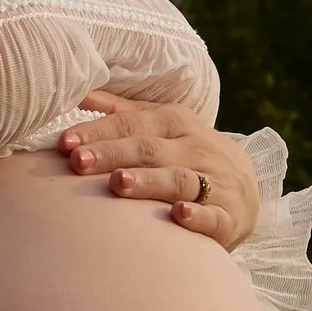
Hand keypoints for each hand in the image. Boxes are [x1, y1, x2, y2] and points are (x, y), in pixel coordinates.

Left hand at [57, 96, 260, 247]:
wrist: (245, 188)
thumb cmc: (188, 154)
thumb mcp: (162, 125)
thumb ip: (121, 111)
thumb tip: (77, 94)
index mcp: (175, 122)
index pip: (132, 124)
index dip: (97, 132)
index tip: (66, 143)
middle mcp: (195, 148)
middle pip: (149, 149)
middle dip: (112, 154)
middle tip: (79, 162)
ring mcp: (215, 181)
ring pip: (179, 179)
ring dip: (148, 181)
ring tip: (118, 184)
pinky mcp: (229, 215)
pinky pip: (214, 215)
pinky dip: (198, 216)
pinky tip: (179, 215)